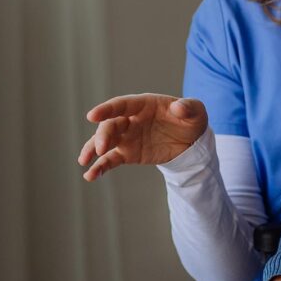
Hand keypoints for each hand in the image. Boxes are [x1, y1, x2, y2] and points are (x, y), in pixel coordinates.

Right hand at [77, 94, 207, 180]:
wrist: (191, 141)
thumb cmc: (191, 119)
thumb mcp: (196, 111)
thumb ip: (188, 107)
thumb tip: (178, 108)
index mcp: (144, 105)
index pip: (121, 105)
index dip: (107, 109)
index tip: (91, 116)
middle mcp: (131, 119)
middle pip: (111, 125)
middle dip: (103, 135)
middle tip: (101, 148)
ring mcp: (127, 137)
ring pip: (105, 141)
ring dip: (93, 149)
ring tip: (84, 162)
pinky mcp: (128, 154)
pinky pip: (110, 160)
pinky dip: (100, 167)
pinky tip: (90, 176)